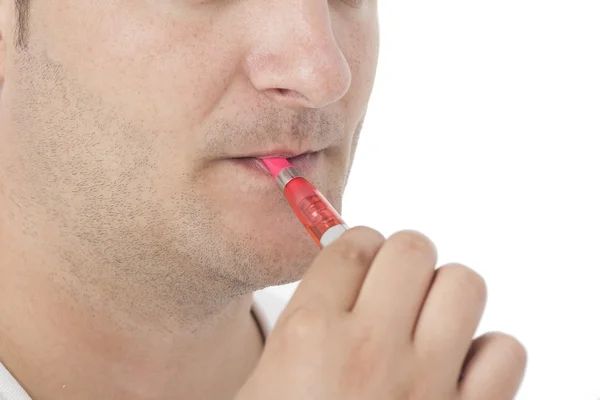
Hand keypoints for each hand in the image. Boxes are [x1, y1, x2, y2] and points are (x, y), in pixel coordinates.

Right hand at [236, 227, 526, 399]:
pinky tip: (454, 371)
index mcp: (308, 336)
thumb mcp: (263, 382)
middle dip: (401, 261)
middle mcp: (370, 351)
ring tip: (423, 323)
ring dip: (445, 296)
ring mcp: (427, 385)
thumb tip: (337, 263)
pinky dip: (486, 353)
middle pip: (411, 248)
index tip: (355, 266)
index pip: (351, 244)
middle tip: (390, 289)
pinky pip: (504, 350)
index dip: (355, 249)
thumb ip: (298, 321)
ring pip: (464, 284)